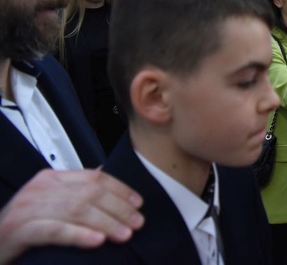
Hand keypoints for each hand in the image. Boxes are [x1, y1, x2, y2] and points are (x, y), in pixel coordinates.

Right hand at [0, 169, 143, 263]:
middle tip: (137, 223)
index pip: (95, 178)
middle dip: (118, 208)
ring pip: (76, 209)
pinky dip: (78, 234)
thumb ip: (75, 192)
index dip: (120, 190)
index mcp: (52, 179)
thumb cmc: (22, 229)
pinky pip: (53, 230)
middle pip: (89, 193)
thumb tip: (104, 176)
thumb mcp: (51, 205)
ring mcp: (27, 208)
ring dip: (105, 222)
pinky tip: (97, 241)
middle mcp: (40, 188)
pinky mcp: (17, 230)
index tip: (138, 204)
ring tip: (124, 234)